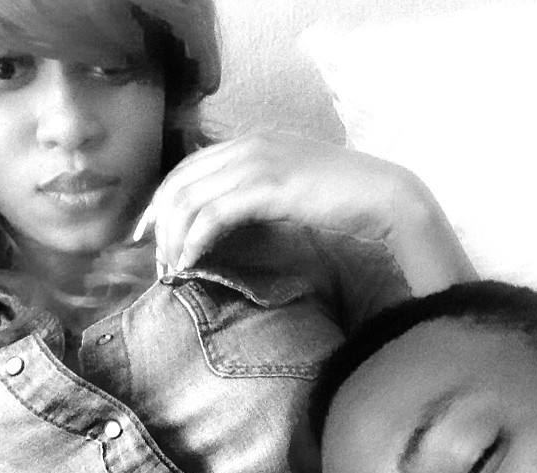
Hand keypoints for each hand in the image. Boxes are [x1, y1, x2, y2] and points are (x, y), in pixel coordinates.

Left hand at [135, 130, 474, 292]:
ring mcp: (258, 162)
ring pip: (191, 198)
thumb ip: (258, 196)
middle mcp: (248, 145)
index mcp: (252, 142)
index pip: (188, 167)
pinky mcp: (269, 186)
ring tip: (170, 266)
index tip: (152, 233)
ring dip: (173, 235)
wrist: (384, 195)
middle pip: (180, 181)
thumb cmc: (342, 199)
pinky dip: (195, 239)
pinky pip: (214, 214)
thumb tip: (227, 223)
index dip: (162, 201)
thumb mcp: (290, 191)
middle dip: (158, 220)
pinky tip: (190, 261)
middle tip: (151, 255)